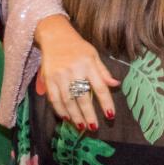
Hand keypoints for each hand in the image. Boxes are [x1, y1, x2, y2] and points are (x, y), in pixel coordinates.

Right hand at [35, 15, 120, 129]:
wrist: (54, 36)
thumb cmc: (78, 46)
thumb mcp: (94, 55)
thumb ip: (103, 71)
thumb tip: (116, 84)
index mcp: (88, 64)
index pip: (100, 87)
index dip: (106, 102)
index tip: (110, 115)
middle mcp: (74, 70)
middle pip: (83, 97)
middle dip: (89, 114)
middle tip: (94, 128)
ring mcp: (59, 75)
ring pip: (68, 101)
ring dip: (75, 116)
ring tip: (81, 127)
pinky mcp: (48, 79)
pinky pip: (54, 98)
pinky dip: (60, 110)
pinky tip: (66, 118)